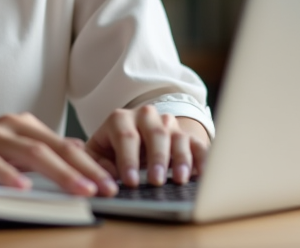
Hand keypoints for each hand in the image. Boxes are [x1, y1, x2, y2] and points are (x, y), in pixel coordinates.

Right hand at [0, 112, 118, 196]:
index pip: (65, 144)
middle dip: (87, 168)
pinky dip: (8, 174)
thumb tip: (74, 165)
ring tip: (82, 190)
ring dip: (60, 173)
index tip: (114, 182)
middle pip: (55, 147)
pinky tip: (24, 188)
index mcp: (21, 126)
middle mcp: (8, 125)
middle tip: (110, 189)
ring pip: (30, 153)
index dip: (92, 163)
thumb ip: (33, 156)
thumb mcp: (3, 152)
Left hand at [85, 106, 210, 188]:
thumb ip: (97, 164)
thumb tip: (106, 178)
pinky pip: (197, 144)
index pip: (126, 136)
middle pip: (155, 133)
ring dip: (180, 159)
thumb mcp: (97, 154)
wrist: (131, 139)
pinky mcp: (186, 135)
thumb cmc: (111, 150)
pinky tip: (201, 175)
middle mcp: (146, 116)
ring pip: (177, 136)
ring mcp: (168, 124)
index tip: (131, 181)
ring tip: (179, 179)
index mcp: (121, 119)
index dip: (128, 159)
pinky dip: (202, 159)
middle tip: (156, 181)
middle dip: (156, 158)